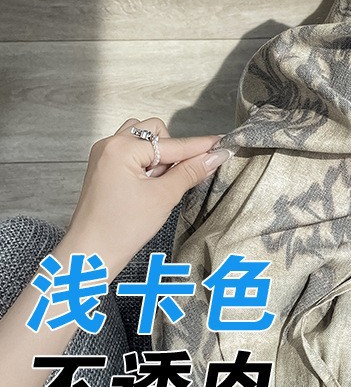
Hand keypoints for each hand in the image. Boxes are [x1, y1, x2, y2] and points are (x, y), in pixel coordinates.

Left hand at [66, 116, 233, 275]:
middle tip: (174, 179)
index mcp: (121, 148)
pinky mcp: (104, 166)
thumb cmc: (120, 229)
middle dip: (172, 152)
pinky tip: (149, 185)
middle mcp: (110, 144)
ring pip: (144, 139)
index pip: (172, 144)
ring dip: (159, 155)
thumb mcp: (163, 197)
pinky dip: (147, 162)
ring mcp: (105, 155)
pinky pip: (133, 152)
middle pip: (156, 132)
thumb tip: (214, 156)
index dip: (200, 147)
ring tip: (159, 183)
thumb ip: (190, 172)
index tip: (221, 144)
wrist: (91, 254)